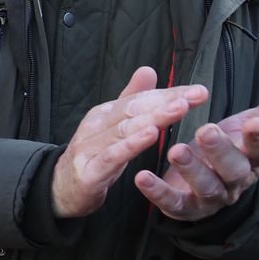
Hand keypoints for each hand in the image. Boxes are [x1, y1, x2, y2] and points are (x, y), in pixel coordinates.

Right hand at [51, 67, 207, 218]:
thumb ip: (130, 99)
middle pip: (136, 110)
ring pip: (126, 130)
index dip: (170, 94)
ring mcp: (91, 147)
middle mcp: (97, 126)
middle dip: (168, 102)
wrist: (59, 190)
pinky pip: (113, 156)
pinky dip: (131, 145)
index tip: (199, 91)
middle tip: (196, 95)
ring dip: (154, 118)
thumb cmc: (92, 156)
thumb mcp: (112, 126)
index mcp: (105, 113)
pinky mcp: (89, 171)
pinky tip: (151, 135)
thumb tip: (148, 69)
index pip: (142, 99)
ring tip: (180, 109)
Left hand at [134, 81, 258, 221]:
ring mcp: (211, 196)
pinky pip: (173, 204)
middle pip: (233, 169)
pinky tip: (141, 177)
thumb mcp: (254, 124)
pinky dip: (157, 193)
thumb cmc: (235, 144)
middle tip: (206, 130)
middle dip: (221, 151)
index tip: (254, 122)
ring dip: (191, 169)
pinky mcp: (185, 208)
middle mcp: (236, 180)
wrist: (214, 179)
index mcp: (254, 158)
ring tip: (175, 150)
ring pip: (205, 186)